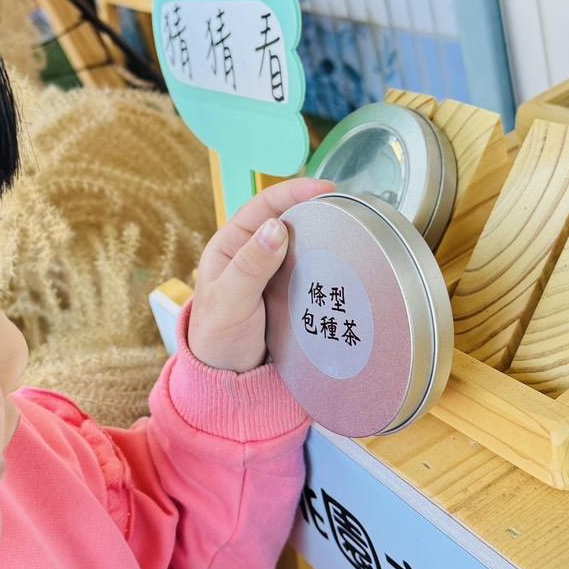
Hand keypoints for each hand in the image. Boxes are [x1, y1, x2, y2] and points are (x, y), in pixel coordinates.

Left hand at [187, 177, 333, 372]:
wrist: (228, 379)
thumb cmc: (217, 338)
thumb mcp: (230, 301)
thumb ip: (250, 266)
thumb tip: (276, 226)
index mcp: (231, 245)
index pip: (263, 206)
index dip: (294, 192)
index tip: (325, 189)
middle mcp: (252, 253)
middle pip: (288, 220)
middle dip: (315, 211)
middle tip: (346, 209)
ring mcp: (272, 272)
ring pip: (302, 245)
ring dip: (323, 239)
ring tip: (351, 234)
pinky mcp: (290, 292)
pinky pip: (310, 270)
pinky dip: (326, 266)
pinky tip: (343, 268)